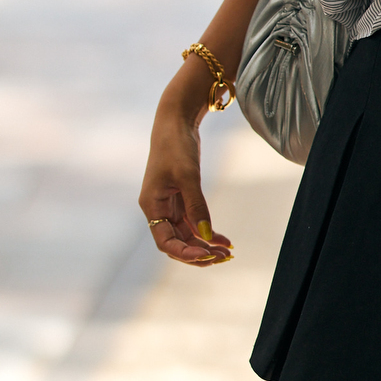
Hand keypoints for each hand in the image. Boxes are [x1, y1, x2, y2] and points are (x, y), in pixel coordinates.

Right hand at [140, 78, 231, 266]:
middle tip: (224, 257)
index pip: (165, 242)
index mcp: (151, 206)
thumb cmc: (176, 146)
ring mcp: (169, 205)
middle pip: (177, 243)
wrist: (175, 122)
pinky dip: (208, 232)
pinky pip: (193, 223)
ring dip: (206, 245)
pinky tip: (224, 240)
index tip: (208, 255)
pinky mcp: (181, 198)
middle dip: (199, 253)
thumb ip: (197, 207)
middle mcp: (158, 209)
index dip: (185, 253)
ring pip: (187, 235)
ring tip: (228, 252)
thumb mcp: (187, 176)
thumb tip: (207, 236)